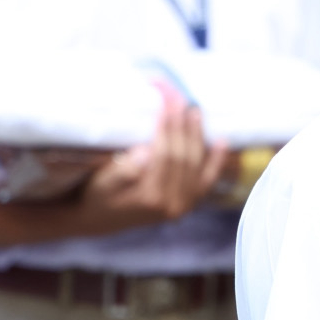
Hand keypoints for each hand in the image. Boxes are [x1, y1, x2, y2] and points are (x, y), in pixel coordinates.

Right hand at [71, 106, 228, 232]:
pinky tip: (221, 141)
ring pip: (195, 164)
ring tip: (194, 111)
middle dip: (182, 126)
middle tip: (179, 100)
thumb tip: (145, 152)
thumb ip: (124, 171)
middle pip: (182, 157)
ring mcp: (184, 205)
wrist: (101, 220)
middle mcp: (172, 204)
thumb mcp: (103, 183)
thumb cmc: (98, 196)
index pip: (165, 155)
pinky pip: (207, 180)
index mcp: (150, 198)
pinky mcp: (188, 202)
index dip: (167, 128)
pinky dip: (215, 160)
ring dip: (197, 136)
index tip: (165, 104)